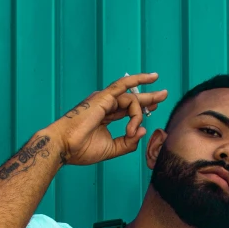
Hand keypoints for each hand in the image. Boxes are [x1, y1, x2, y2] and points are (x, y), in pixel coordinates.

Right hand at [47, 73, 166, 165]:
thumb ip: (127, 143)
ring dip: (137, 116)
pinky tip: (151, 77)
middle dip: (149, 98)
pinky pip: (123, 85)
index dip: (141, 110)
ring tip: (131, 132)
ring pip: (131, 101)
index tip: (154, 109)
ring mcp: (104, 100)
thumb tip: (143, 131)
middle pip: (132, 99)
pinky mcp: (104, 97)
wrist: (65, 147)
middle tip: (164, 95)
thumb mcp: (111, 149)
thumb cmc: (81, 149)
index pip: (127, 109)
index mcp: (104, 116)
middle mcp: (105, 105)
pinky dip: (138, 80)